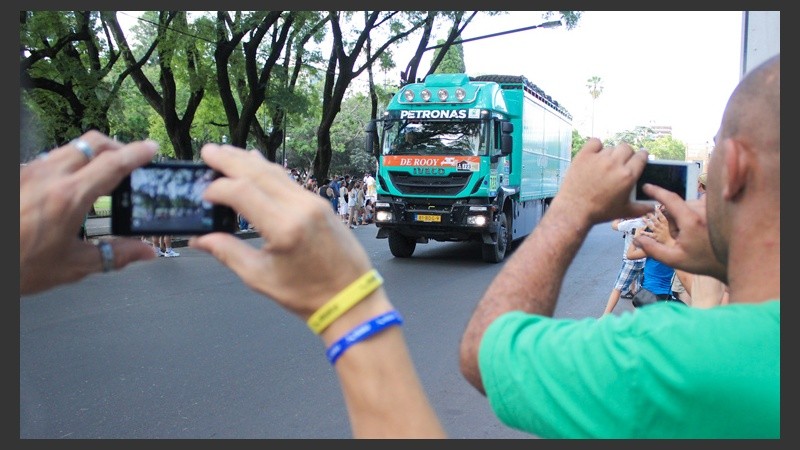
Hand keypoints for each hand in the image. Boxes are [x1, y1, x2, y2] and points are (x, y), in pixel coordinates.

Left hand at [20, 131, 158, 294]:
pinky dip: (68, 165)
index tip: (151, 149)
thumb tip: (144, 253)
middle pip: (93, 143)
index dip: (137, 153)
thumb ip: (114, 256)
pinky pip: (48, 159)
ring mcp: (28, 171)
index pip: (113, 164)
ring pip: (70, 148)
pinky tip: (68, 186)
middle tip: (130, 160)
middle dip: (117, 147)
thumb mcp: (71, 267)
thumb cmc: (16, 266)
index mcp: (68, 198)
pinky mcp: (16, 174)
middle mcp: (48, 176)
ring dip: (91, 155)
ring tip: (100, 175)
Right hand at [190, 144, 375, 320]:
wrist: (351, 298)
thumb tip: (201, 239)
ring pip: (276, 172)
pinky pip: (290, 181)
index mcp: (284, 228)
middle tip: (208, 151)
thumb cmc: (308, 294)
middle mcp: (301, 208)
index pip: (242, 192)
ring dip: (249, 161)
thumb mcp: (260, 277)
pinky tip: (256, 166)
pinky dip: (269, 171)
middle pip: (258, 172)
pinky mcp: (321, 204)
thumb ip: (228, 252)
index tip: (202, 193)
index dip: (218, 189)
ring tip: (225, 153)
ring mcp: (314, 203)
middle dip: (230, 160)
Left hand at [552, 138, 652, 224]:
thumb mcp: (624, 211)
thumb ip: (641, 208)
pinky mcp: (584, 155)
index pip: (641, 156)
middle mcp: (615, 163)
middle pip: (627, 148)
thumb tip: (652, 207)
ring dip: (611, 154)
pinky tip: (595, 155)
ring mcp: (599, 158)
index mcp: (628, 175)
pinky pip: (595, 142)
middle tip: (621, 162)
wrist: (574, 210)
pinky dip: (596, 146)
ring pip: (611, 147)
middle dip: (627, 154)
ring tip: (605, 164)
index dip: (641, 156)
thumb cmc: (600, 211)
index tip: (639, 158)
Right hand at [633, 184, 726, 281]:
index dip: (656, 191)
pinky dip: (696, 213)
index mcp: (691, 220)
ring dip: (685, 216)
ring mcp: (713, 207)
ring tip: (695, 234)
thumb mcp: (675, 259)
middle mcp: (703, 210)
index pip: (670, 199)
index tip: (646, 187)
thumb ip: (653, 249)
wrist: (733, 261)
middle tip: (682, 238)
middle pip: (678, 205)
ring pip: (688, 204)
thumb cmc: (704, 261)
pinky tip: (704, 227)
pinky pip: (700, 204)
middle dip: (674, 218)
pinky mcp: (720, 208)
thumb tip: (637, 240)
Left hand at [647, 206, 675, 245]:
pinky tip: (640, 231)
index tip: (656, 208)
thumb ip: (662, 218)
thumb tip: (660, 210)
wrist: (669, 243)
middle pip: (656, 222)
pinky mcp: (655, 237)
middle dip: (652, 217)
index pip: (663, 218)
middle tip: (648, 213)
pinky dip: (645, 233)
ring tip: (643, 219)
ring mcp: (658, 232)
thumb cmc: (666, 233)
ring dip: (647, 222)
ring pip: (652, 227)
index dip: (660, 213)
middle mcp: (661, 228)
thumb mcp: (666, 225)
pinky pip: (649, 235)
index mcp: (665, 224)